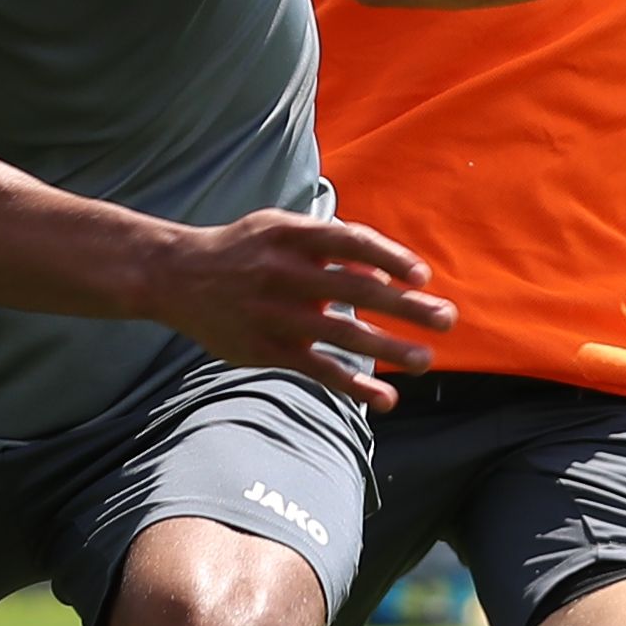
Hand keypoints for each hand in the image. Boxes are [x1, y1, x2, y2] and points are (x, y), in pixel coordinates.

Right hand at [150, 209, 454, 409]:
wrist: (176, 276)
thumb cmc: (243, 249)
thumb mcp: (279, 228)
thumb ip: (328, 244)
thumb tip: (383, 277)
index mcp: (291, 236)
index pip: (349, 242)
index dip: (388, 258)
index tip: (422, 276)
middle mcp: (283, 273)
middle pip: (356, 290)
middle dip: (406, 307)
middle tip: (448, 318)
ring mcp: (275, 314)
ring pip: (342, 334)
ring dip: (389, 348)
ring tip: (427, 359)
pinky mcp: (266, 349)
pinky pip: (318, 369)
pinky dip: (353, 385)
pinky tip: (385, 398)